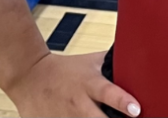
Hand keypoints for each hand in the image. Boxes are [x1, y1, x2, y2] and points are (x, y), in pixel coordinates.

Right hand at [3, 50, 140, 117]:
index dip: (123, 102)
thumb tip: (137, 56)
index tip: (136, 110)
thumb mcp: (91, 62)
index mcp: (90, 84)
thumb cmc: (66, 69)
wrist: (30, 77)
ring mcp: (64, 117)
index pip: (109, 93)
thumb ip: (113, 63)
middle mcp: (78, 103)